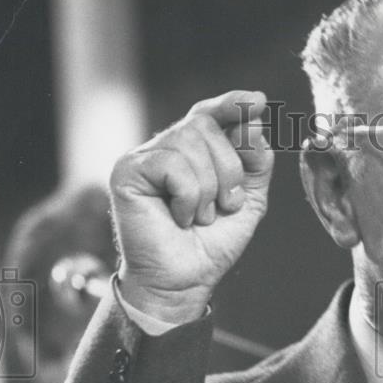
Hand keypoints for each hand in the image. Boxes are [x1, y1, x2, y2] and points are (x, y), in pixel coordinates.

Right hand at [110, 90, 274, 324]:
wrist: (184, 281)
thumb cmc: (210, 245)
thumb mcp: (247, 201)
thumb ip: (255, 164)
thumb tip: (255, 124)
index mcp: (193, 152)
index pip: (211, 114)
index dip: (232, 105)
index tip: (256, 102)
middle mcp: (166, 148)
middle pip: (207, 126)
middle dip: (229, 169)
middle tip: (225, 205)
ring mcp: (144, 157)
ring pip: (190, 142)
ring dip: (209, 188)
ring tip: (200, 217)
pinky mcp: (127, 171)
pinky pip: (172, 164)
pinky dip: (188, 197)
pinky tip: (180, 218)